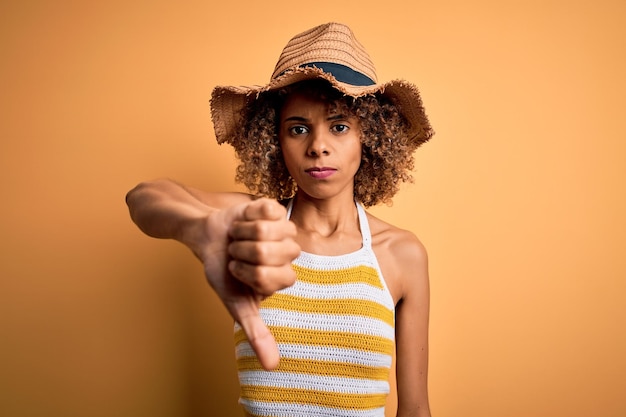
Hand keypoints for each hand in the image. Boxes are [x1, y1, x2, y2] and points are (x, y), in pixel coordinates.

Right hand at [195, 198, 299, 369]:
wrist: (205, 236)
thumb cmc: (220, 270)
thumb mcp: (236, 303)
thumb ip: (256, 332)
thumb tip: (272, 367)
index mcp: (283, 278)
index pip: (278, 276)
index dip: (251, 272)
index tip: (238, 272)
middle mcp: (288, 254)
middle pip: (273, 252)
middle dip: (245, 252)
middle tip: (237, 253)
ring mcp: (284, 230)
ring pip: (270, 230)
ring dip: (244, 234)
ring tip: (238, 237)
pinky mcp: (275, 208)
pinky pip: (267, 210)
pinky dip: (247, 216)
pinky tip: (244, 220)